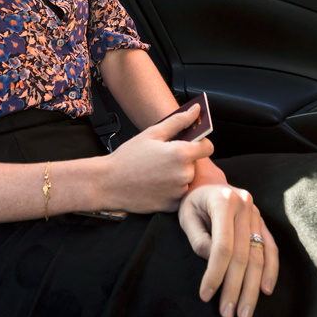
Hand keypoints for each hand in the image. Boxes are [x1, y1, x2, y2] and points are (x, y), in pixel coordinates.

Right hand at [99, 104, 215, 212]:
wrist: (108, 183)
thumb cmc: (128, 157)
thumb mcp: (152, 133)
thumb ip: (178, 121)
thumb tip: (196, 110)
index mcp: (181, 154)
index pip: (207, 147)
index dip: (200, 143)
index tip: (190, 143)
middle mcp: (184, 175)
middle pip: (196, 164)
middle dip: (184, 160)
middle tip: (163, 158)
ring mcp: (179, 192)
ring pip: (187, 179)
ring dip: (178, 175)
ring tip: (157, 172)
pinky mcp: (172, 205)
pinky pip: (179, 194)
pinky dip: (171, 189)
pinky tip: (156, 184)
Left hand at [178, 183, 279, 316]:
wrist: (206, 181)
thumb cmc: (192, 201)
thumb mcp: (186, 215)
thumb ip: (198, 238)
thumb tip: (212, 262)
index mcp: (224, 201)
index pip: (222, 246)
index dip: (215, 273)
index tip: (206, 296)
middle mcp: (245, 206)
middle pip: (243, 255)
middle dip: (235, 288)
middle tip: (229, 315)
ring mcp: (257, 214)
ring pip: (259, 256)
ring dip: (252, 288)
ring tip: (245, 314)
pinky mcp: (262, 222)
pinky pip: (271, 248)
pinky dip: (270, 270)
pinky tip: (265, 290)